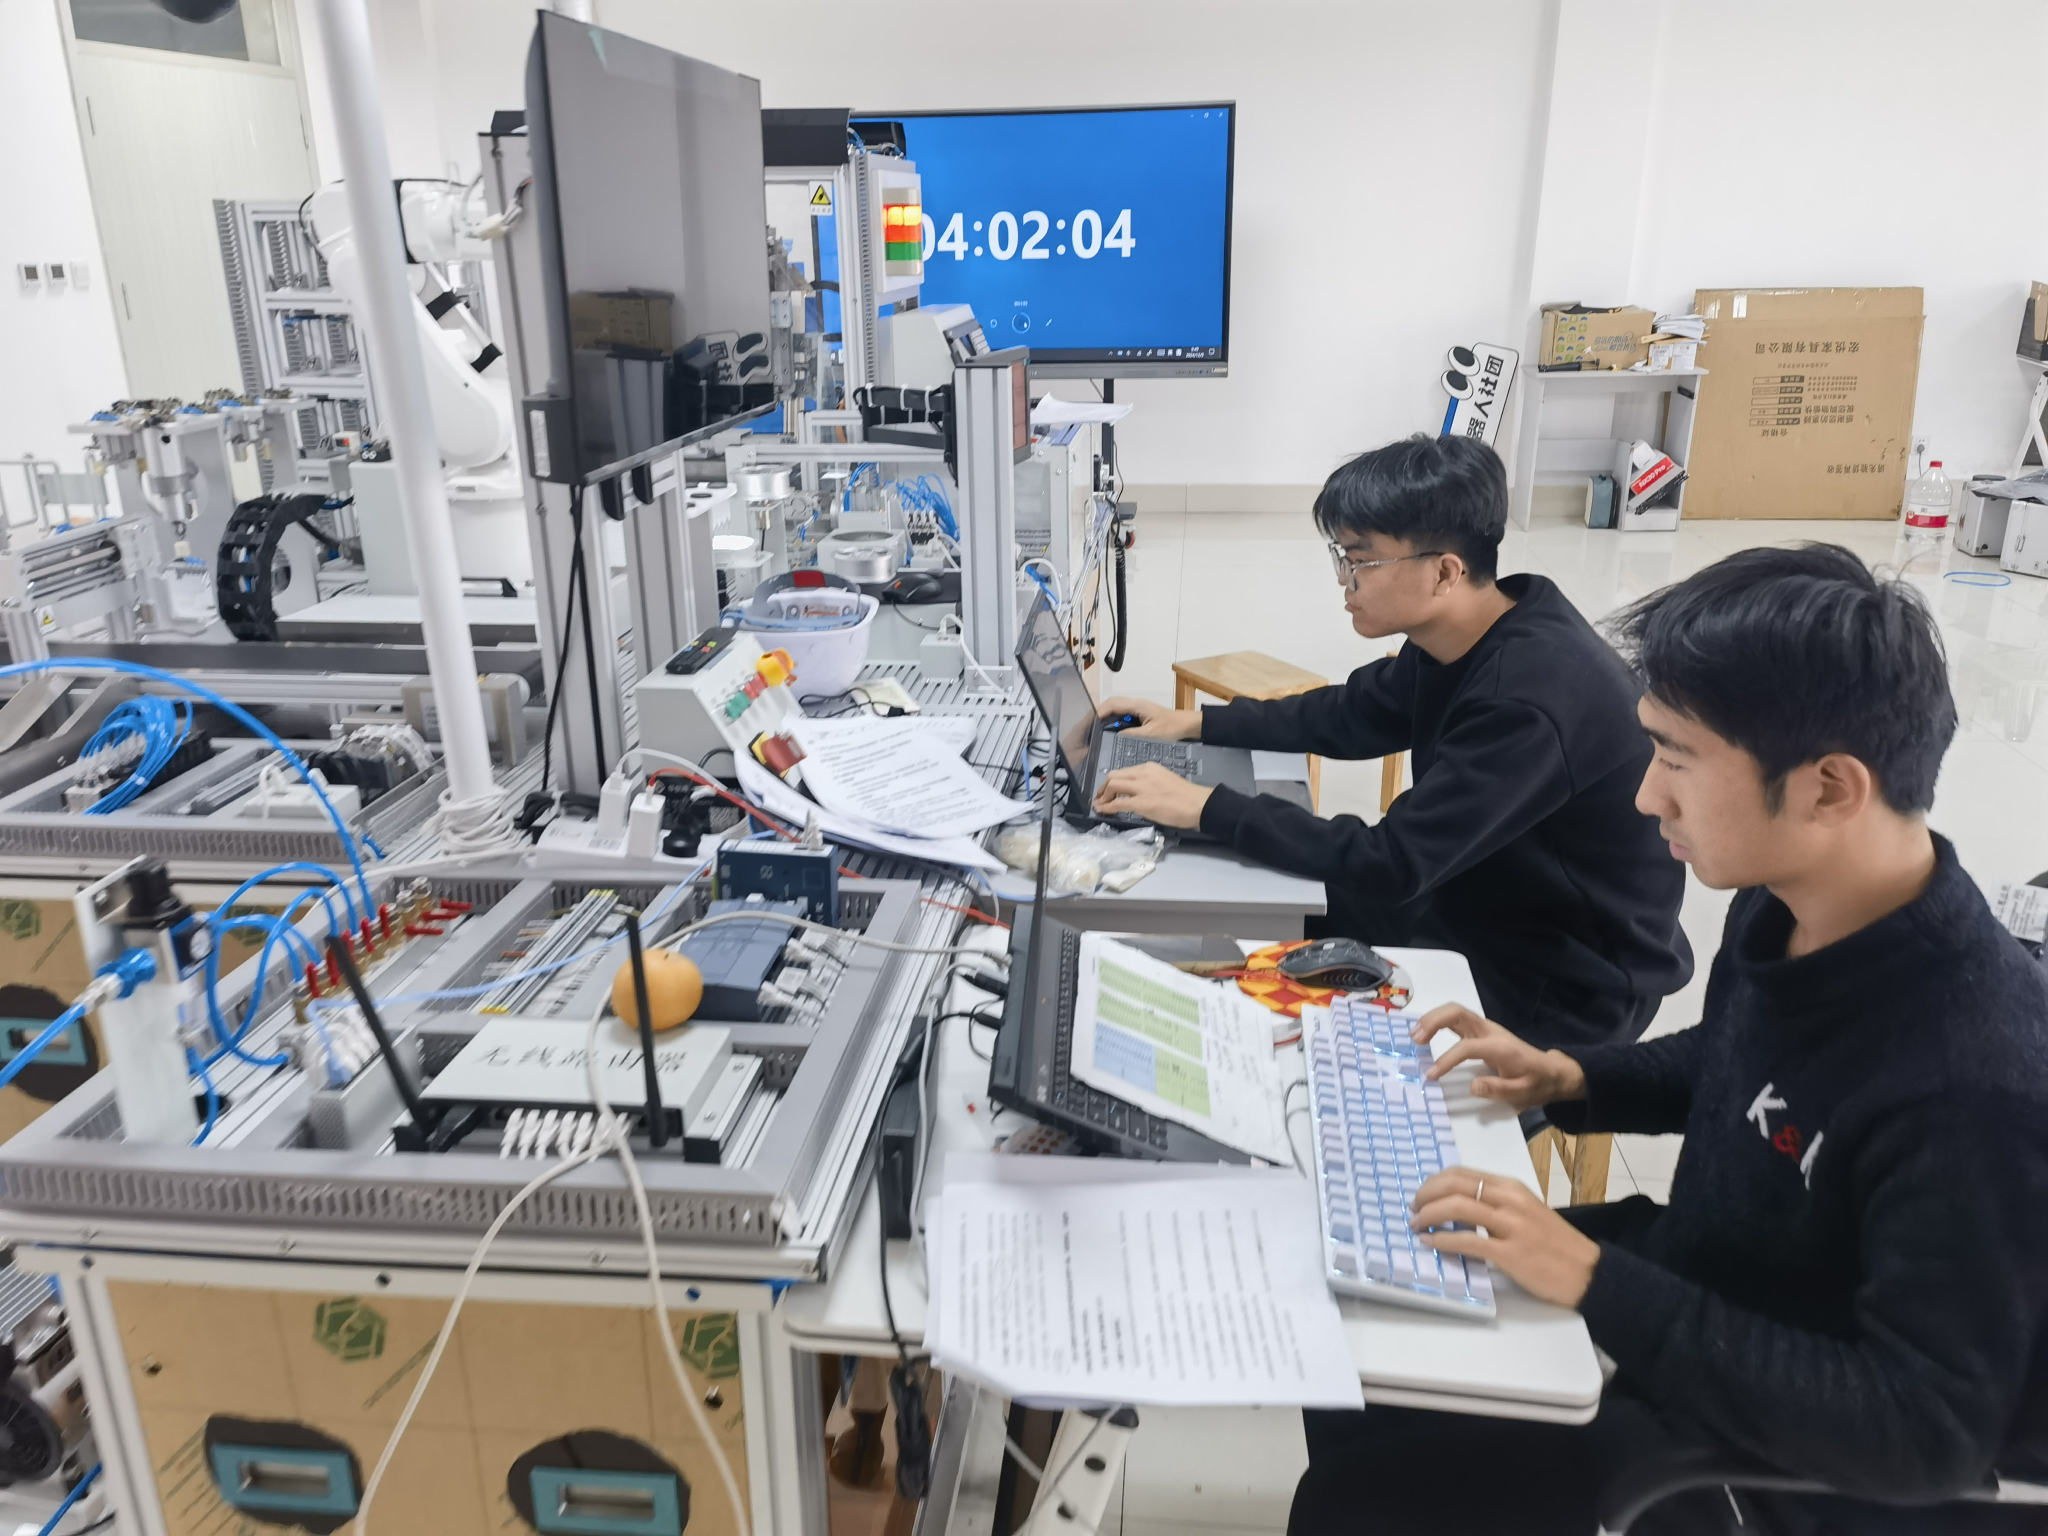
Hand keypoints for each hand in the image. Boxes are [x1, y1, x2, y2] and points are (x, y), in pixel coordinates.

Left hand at [1092, 762, 1212, 829]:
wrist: (1198, 803)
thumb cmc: (1186, 796)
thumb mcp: (1164, 781)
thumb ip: (1149, 783)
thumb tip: (1137, 794)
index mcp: (1149, 767)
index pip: (1124, 771)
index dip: (1112, 782)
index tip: (1109, 790)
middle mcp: (1143, 773)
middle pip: (1114, 775)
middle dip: (1104, 787)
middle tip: (1101, 797)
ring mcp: (1141, 787)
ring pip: (1113, 785)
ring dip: (1103, 796)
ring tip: (1100, 805)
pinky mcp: (1141, 802)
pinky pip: (1118, 803)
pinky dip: (1107, 807)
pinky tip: (1103, 811)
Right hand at [1097, 696, 1202, 740]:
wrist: (1189, 726)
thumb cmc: (1172, 729)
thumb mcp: (1150, 735)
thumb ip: (1131, 735)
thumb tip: (1113, 736)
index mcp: (1137, 705)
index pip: (1111, 704)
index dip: (1097, 712)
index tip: (1087, 723)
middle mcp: (1135, 704)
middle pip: (1110, 705)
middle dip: (1097, 714)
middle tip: (1086, 727)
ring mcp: (1137, 709)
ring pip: (1115, 710)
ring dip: (1104, 718)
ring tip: (1093, 730)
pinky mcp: (1140, 715)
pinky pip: (1121, 716)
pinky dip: (1112, 722)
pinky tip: (1108, 732)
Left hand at [1410, 1166, 1600, 1307]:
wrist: (1589, 1272)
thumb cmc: (1555, 1244)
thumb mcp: (1526, 1212)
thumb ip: (1495, 1205)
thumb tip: (1456, 1207)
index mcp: (1511, 1188)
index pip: (1462, 1174)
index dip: (1434, 1183)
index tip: (1420, 1195)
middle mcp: (1510, 1200)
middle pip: (1455, 1185)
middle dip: (1426, 1195)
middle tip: (1413, 1209)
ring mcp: (1511, 1226)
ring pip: (1457, 1208)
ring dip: (1428, 1215)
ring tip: (1416, 1225)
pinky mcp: (1512, 1253)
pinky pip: (1468, 1242)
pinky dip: (1442, 1240)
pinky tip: (1430, 1243)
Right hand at [1412, 1004, 1585, 1109]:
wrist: (1550, 1071)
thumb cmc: (1536, 1083)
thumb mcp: (1523, 1093)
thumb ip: (1499, 1089)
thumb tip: (1473, 1086)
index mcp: (1499, 1047)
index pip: (1467, 1047)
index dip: (1447, 1059)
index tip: (1431, 1075)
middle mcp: (1490, 1032)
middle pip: (1458, 1013)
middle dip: (1434, 1021)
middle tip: (1415, 1039)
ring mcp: (1485, 1029)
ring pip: (1455, 1012)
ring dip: (1432, 1019)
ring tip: (1415, 1036)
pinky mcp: (1480, 1032)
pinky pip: (1456, 1020)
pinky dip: (1438, 1022)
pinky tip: (1425, 1033)